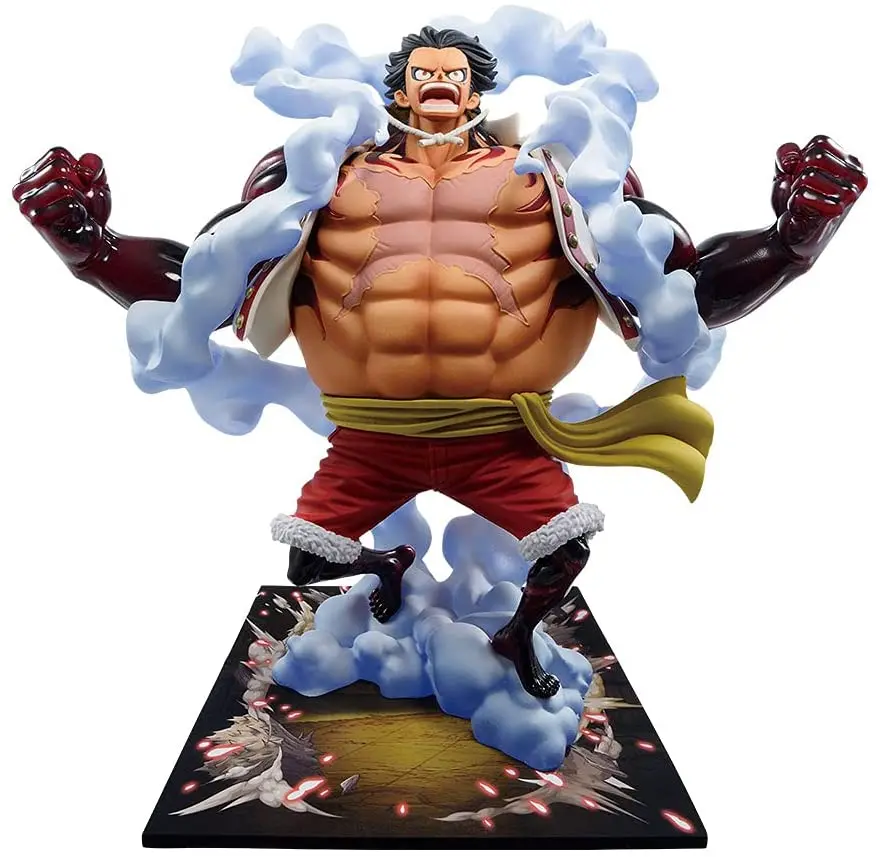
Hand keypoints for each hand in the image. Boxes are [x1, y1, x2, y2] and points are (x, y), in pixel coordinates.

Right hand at [13, 147, 111, 267]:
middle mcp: (23, 186)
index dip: (80, 171)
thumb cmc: (92, 211)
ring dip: (81, 200)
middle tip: (80, 204)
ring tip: (78, 213)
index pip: (58, 154)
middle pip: (59, 166)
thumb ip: (96, 167)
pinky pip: (69, 203)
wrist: (93, 245)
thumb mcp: (99, 184)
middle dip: (81, 186)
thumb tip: (89, 163)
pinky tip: (75, 223)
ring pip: (63, 184)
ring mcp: (26, 203)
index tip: (81, 190)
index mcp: (33, 173)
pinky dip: (81, 213)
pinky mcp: (36, 219)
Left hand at [772, 135, 866, 263]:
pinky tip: (800, 214)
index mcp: (851, 162)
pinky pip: (801, 194)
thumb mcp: (785, 172)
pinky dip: (792, 203)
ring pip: (808, 175)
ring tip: (802, 204)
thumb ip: (785, 154)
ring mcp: (850, 194)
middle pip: (814, 156)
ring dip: (794, 191)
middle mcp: (857, 176)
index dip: (800, 159)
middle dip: (797, 175)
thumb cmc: (793, 202)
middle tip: (800, 193)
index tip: (800, 178)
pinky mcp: (836, 210)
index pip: (820, 142)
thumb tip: (792, 158)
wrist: (790, 237)